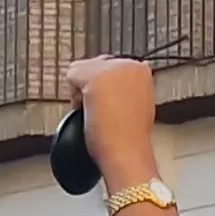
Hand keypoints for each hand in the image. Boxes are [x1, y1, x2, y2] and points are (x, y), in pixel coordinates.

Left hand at [61, 58, 161, 192]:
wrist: (128, 152)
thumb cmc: (131, 139)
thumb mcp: (138, 106)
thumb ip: (129, 91)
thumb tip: (114, 90)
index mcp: (143, 70)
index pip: (112, 68)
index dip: (106, 88)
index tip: (110, 105)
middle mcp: (130, 63)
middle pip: (97, 65)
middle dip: (94, 86)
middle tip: (101, 112)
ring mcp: (113, 67)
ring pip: (83, 70)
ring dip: (84, 90)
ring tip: (96, 113)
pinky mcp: (95, 75)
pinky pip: (72, 75)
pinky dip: (74, 94)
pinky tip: (87, 111)